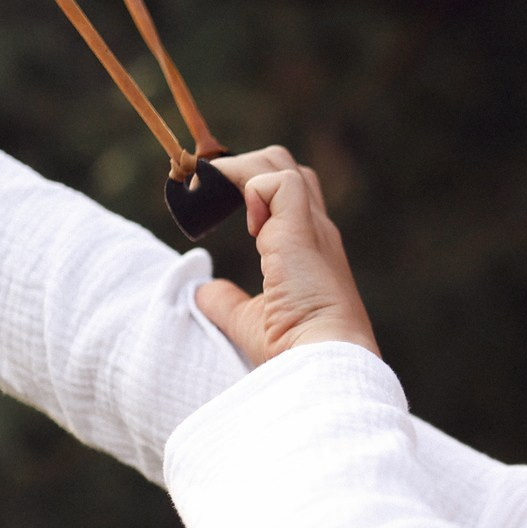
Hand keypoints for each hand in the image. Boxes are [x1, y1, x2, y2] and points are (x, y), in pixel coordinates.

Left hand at [193, 148, 379, 363]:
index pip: (290, 197)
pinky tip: (232, 217)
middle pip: (286, 169)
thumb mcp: (250, 320)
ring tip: (203, 194)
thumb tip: (202, 293)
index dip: (254, 194)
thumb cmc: (296, 350)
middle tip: (205, 195)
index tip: (224, 214)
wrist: (325, 362)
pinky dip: (246, 184)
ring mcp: (312, 228)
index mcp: (311, 251)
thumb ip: (227, 303)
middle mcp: (316, 232)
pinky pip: (276, 181)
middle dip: (241, 171)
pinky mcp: (302, 230)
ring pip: (279, 165)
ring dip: (236, 171)